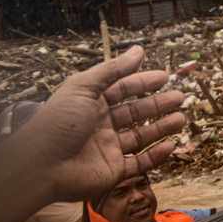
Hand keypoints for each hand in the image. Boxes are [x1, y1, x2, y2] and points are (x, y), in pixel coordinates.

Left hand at [18, 46, 183, 204]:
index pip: (122, 89)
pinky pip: (139, 164)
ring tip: (181, 119)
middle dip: (158, 105)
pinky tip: (170, 146)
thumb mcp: (84, 87)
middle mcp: (100, 125)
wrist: (40, 166)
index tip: (165, 77)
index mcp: (91, 103)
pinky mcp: (112, 171)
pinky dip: (155, 156)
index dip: (143, 82)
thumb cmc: (58, 123)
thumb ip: (113, 70)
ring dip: (162, 128)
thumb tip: (138, 49)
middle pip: (135, 112)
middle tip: (179, 98)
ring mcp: (107, 149)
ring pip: (141, 137)